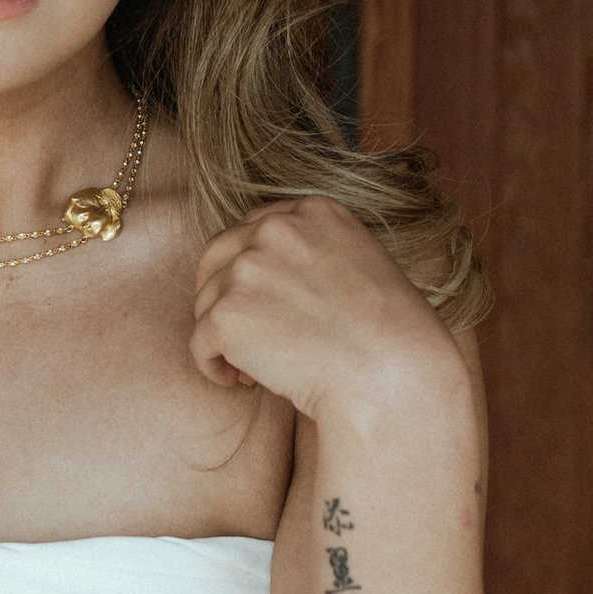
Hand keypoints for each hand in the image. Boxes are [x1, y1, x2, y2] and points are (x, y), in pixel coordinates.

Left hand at [187, 195, 470, 433]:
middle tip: (245, 336)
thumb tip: (270, 280)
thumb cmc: (391, 340)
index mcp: (315, 211)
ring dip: (223, 335)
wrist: (392, 379)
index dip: (252, 270)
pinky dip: (213, 365)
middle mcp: (276, 228)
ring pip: (207, 301)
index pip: (256, 228)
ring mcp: (248, 268)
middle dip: (223, 296)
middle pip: (218, 256)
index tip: (263, 303)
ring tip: (254, 368)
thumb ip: (315, 254)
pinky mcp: (227, 314)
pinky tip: (240, 382)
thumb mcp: (362, 266)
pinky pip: (200, 342)